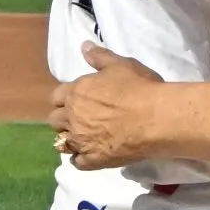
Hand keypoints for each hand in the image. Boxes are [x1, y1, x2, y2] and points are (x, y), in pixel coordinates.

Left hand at [53, 45, 170, 167]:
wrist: (155, 118)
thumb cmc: (138, 88)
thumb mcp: (120, 65)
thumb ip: (99, 57)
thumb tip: (83, 46)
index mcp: (76, 93)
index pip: (56, 96)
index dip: (65, 98)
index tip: (76, 99)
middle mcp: (72, 118)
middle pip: (55, 121)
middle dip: (63, 119)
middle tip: (79, 119)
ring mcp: (80, 141)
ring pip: (62, 142)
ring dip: (69, 139)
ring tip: (83, 138)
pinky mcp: (92, 160)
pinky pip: (77, 162)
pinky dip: (80, 159)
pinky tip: (89, 155)